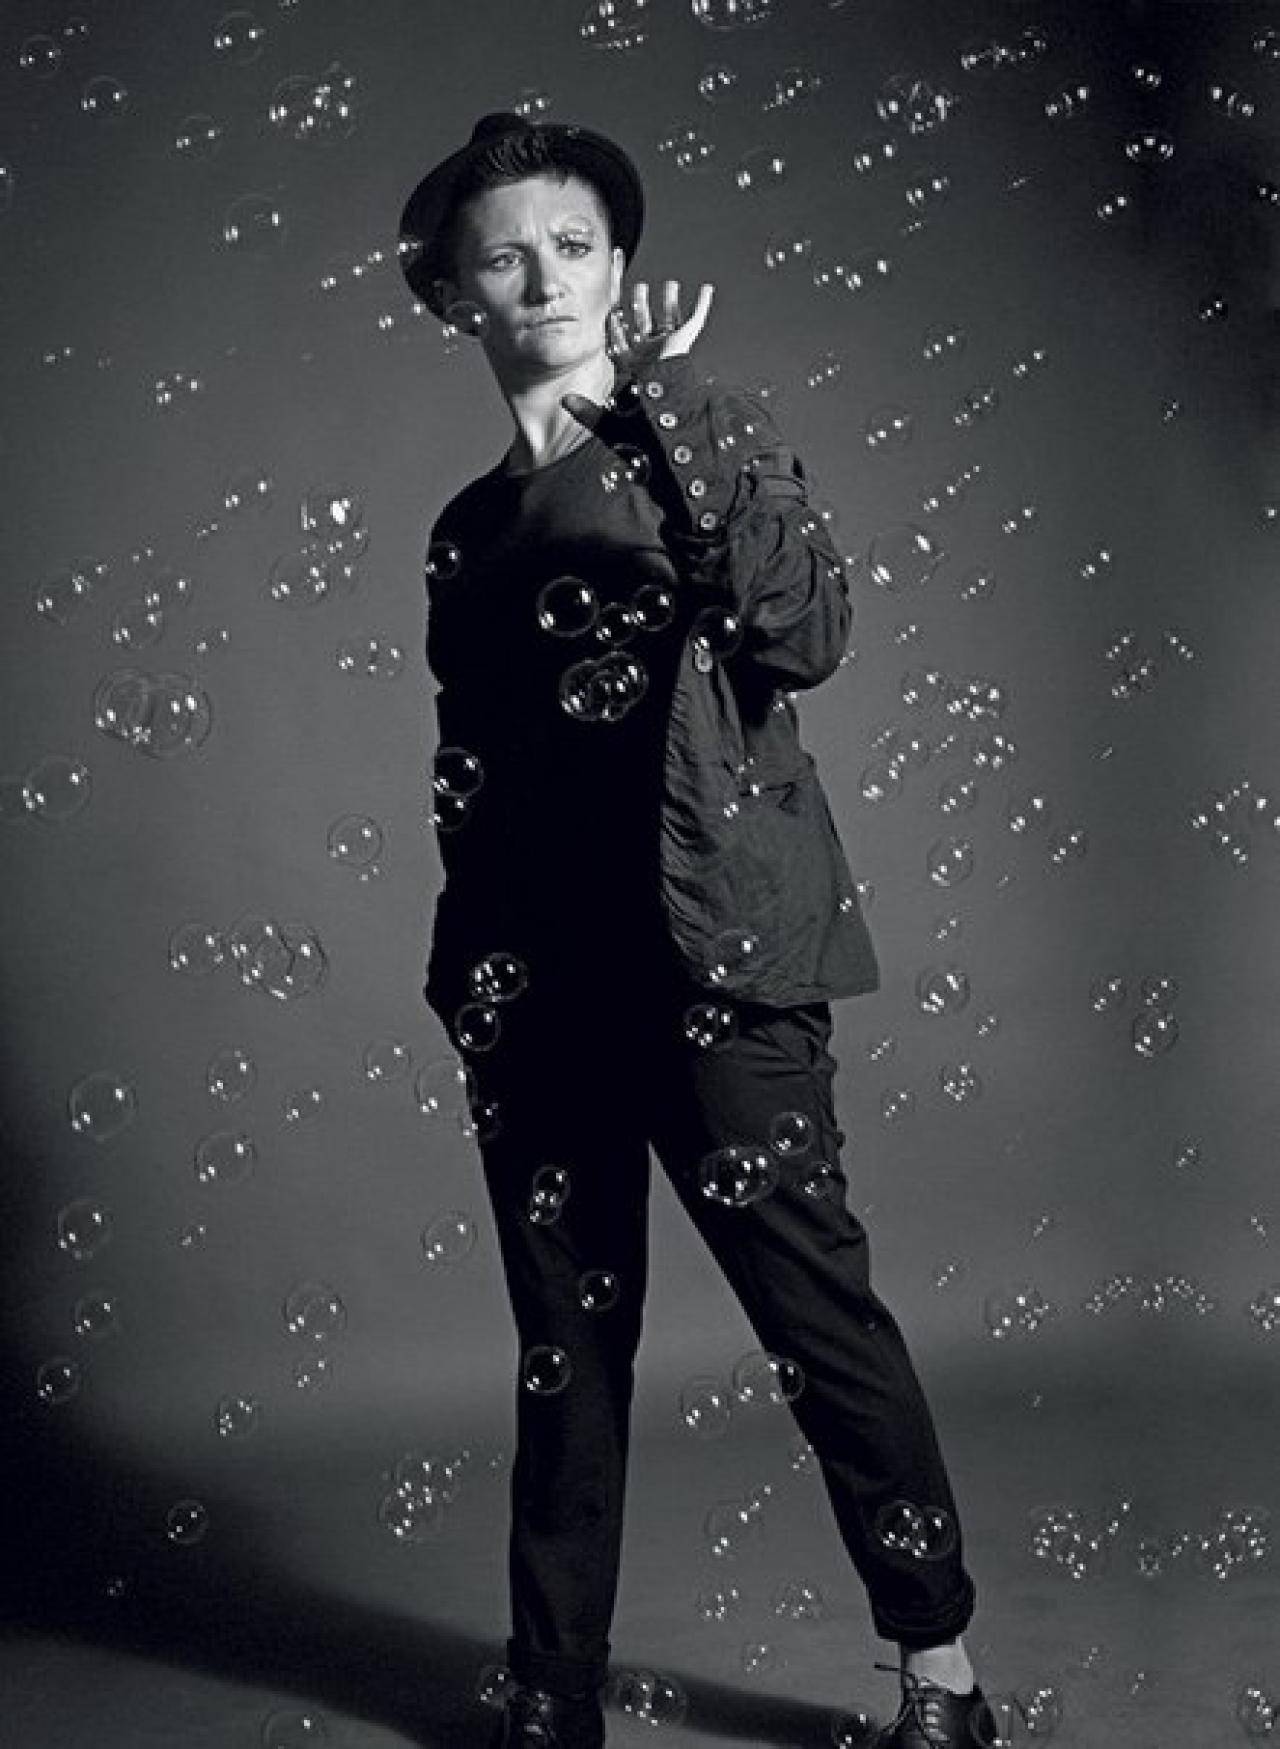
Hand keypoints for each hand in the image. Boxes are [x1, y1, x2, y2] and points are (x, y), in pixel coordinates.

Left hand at [561, 279, 714, 434]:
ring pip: (669, 319)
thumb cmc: (641, 426)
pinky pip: (695, 320)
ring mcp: (670, 350)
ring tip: (668, 285)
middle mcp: (652, 357)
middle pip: (645, 326)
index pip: (622, 343)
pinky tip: (705, 290)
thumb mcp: (609, 419)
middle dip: (641, 306)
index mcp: (634, 369)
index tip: (610, 313)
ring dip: (669, 301)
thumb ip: (587, 411)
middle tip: (638, 289)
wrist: (667, 425)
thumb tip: (563, 401)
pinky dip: (701, 304)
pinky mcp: (684, 345)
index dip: (616, 328)